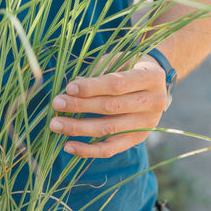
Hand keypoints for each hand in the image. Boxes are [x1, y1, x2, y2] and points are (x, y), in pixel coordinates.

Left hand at [49, 55, 167, 157]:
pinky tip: (68, 146)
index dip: (92, 87)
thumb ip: (98, 72)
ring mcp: (147, 124)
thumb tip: (72, 90)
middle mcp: (154, 102)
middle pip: (111, 107)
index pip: (117, 84)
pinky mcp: (137, 139)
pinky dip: (87, 150)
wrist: (154, 84)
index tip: (69, 87)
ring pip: (108, 129)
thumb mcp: (119, 59)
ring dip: (78, 128)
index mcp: (151, 77)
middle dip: (80, 106)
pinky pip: (110, 149)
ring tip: (55, 124)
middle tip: (56, 104)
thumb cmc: (129, 66)